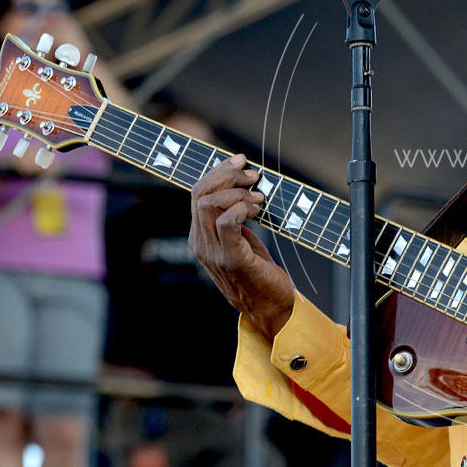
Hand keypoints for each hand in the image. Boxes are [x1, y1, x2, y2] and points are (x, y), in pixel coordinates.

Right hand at [189, 154, 293, 338]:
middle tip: (253, 175)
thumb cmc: (258, 270)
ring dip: (238, 193)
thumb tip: (242, 182)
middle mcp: (201, 243)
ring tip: (259, 197)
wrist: (269, 306)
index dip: (218, 171)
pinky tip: (256, 209)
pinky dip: (242, 209)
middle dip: (227, 176)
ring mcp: (214, 253)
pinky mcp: (232, 259)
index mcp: (199, 236)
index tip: (240, 160)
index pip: (197, 192)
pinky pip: (227, 223)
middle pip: (200, 194)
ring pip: (210, 205)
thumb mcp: (241, 238)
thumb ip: (233, 216)